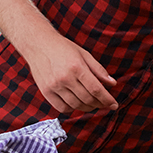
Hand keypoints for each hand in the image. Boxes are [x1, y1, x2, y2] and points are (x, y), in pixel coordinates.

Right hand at [0, 0, 118, 113]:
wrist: (38, 44)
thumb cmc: (63, 48)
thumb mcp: (84, 54)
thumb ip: (99, 70)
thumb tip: (113, 84)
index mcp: (77, 67)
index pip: (96, 89)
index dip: (107, 100)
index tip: (114, 105)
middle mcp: (65, 78)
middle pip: (87, 99)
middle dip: (99, 104)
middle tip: (104, 104)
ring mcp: (54, 86)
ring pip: (76, 105)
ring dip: (87, 107)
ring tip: (92, 104)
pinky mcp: (46, 91)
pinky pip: (62, 107)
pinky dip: (72, 108)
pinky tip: (76, 103)